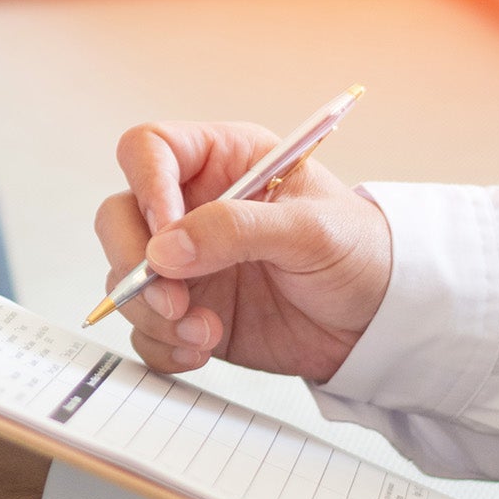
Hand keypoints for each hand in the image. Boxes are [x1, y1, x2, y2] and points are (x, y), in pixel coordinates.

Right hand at [96, 121, 391, 382]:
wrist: (380, 321)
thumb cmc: (360, 252)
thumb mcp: (311, 228)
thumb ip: (237, 229)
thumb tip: (164, 249)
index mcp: (222, 161)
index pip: (150, 150)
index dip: (146, 186)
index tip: (166, 234)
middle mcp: (192, 208)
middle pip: (118, 217)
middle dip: (133, 263)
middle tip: (172, 299)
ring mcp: (185, 262)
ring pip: (124, 278)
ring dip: (153, 312)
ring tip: (204, 332)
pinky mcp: (186, 311)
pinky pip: (144, 328)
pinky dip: (162, 344)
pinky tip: (201, 348)